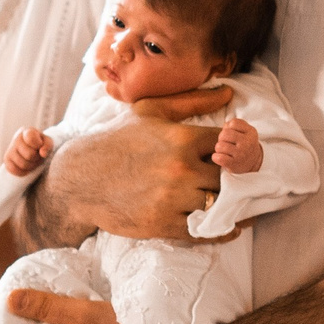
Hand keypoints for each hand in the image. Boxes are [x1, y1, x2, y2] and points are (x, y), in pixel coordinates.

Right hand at [4, 128, 54, 176]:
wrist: (31, 148)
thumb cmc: (40, 145)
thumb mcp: (48, 142)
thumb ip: (48, 145)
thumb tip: (43, 154)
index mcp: (28, 131)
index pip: (31, 138)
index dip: (38, 145)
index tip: (40, 145)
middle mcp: (17, 138)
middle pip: (30, 155)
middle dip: (37, 158)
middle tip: (38, 156)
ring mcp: (10, 149)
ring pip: (22, 164)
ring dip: (31, 166)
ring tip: (33, 161)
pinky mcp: (6, 159)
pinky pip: (14, 169)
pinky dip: (23, 171)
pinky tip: (26, 166)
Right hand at [42, 85, 230, 240]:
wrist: (81, 179)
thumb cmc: (118, 141)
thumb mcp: (151, 111)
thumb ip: (192, 101)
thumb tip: (227, 92)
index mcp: (181, 137)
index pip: (227, 145)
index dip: (235, 151)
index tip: (235, 157)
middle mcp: (179, 168)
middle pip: (229, 178)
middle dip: (235, 180)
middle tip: (242, 183)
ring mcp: (171, 198)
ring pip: (219, 205)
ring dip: (229, 206)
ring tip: (236, 204)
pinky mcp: (162, 223)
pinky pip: (204, 231)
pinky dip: (220, 231)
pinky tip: (228, 227)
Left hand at [211, 116, 260, 173]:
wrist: (253, 162)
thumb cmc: (244, 144)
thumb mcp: (245, 131)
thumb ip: (235, 124)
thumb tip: (225, 126)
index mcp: (251, 132)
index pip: (233, 123)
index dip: (229, 128)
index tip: (232, 134)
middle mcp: (247, 143)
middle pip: (224, 134)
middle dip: (222, 138)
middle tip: (226, 143)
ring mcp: (241, 154)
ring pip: (219, 146)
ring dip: (219, 148)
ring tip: (225, 151)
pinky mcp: (234, 164)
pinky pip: (218, 157)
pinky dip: (216, 157)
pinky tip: (220, 157)